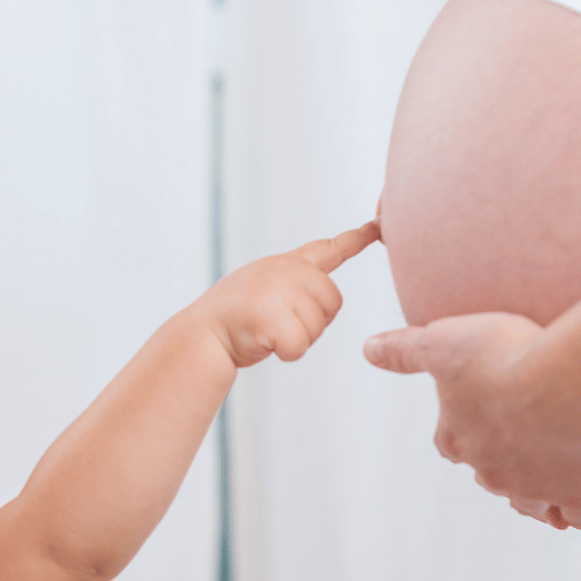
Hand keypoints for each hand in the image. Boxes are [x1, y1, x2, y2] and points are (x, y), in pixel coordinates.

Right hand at [194, 221, 380, 367]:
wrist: (200, 336)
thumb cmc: (232, 321)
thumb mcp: (263, 289)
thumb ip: (293, 286)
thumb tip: (321, 302)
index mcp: (285, 263)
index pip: (328, 249)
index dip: (357, 239)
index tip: (379, 226)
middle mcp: (286, 270)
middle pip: (332, 303)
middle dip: (313, 323)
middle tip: (277, 325)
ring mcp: (280, 291)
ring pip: (317, 328)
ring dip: (296, 340)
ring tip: (265, 331)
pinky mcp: (275, 317)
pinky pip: (301, 346)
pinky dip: (286, 354)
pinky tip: (264, 343)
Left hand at [363, 311, 580, 531]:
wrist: (567, 384)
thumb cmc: (505, 357)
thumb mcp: (442, 341)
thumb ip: (405, 349)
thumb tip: (369, 348)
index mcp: (456, 438)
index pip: (452, 442)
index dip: (465, 431)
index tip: (483, 419)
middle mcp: (489, 471)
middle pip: (491, 474)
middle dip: (505, 462)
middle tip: (530, 440)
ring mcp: (534, 487)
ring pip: (530, 502)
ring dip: (537, 493)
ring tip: (552, 479)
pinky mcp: (577, 495)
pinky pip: (575, 515)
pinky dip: (579, 511)